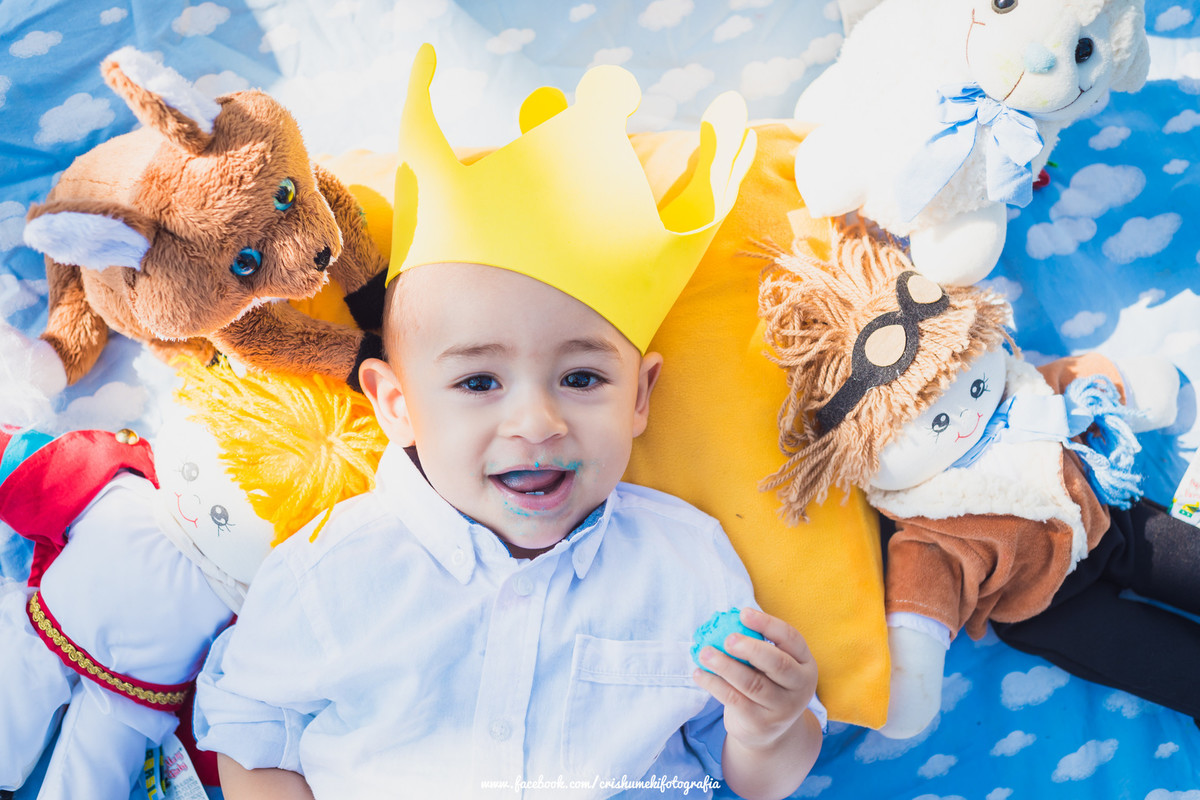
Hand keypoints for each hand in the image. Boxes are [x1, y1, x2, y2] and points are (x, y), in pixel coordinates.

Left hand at [692, 607, 817, 750]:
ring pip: (752, 683)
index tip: (743, 613)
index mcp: (805, 664)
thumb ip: (758, 646)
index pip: (791, 638)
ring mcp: (782, 709)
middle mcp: (800, 687)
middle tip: (727, 639)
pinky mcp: (760, 724)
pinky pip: (734, 700)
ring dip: (725, 665)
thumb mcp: (771, 666)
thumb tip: (724, 621)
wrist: (768, 733)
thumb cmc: (767, 684)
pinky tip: (699, 674)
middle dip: (751, 648)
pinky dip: (714, 684)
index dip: (767, 624)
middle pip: (777, 663)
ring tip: (704, 653)